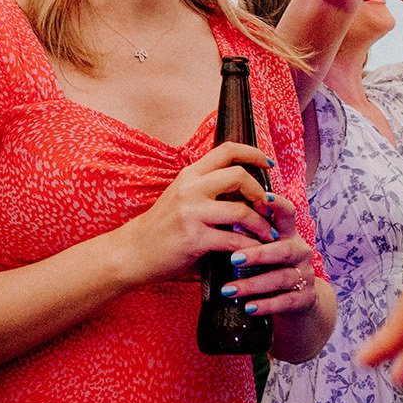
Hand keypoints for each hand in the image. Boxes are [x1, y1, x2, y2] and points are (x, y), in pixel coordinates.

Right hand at [117, 144, 275, 284]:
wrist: (133, 252)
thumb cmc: (162, 227)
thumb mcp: (181, 197)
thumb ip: (207, 189)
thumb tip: (243, 187)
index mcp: (190, 174)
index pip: (227, 150)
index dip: (253, 153)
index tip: (269, 164)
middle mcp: (191, 188)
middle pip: (239, 175)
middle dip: (261, 192)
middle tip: (269, 207)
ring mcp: (192, 213)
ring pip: (241, 210)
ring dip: (261, 224)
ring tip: (268, 234)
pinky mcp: (194, 238)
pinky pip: (233, 240)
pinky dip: (250, 246)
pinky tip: (255, 251)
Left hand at [219, 190, 320, 316]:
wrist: (297, 303)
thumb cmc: (271, 269)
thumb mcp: (264, 249)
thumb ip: (249, 236)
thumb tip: (213, 222)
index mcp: (288, 234)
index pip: (287, 213)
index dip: (279, 204)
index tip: (263, 198)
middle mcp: (300, 251)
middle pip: (283, 249)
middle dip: (258, 254)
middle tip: (234, 259)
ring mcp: (305, 275)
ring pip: (282, 278)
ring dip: (254, 284)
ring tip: (229, 290)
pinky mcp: (305, 298)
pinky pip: (286, 301)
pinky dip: (266, 305)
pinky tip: (248, 307)